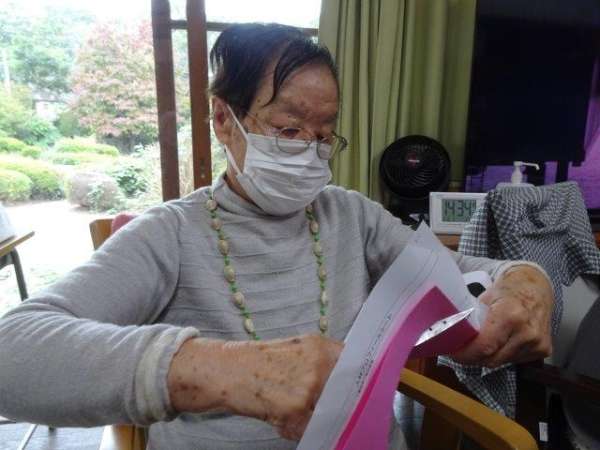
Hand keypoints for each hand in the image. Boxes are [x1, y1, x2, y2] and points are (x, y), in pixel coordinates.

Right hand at [167, 334, 342, 440]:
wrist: (227, 370)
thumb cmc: (258, 360)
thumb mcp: (295, 349)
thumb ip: (322, 361)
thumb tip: (348, 380)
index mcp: (320, 347)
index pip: (356, 366)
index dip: (358, 381)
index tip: (358, 391)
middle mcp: (318, 365)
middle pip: (346, 394)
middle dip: (337, 404)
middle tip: (318, 407)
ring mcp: (308, 388)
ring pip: (328, 413)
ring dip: (314, 417)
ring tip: (292, 409)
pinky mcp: (295, 409)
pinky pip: (308, 428)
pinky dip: (295, 428)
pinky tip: (280, 416)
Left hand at [452, 265, 553, 367]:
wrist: (537, 287)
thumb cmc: (508, 290)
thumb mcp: (484, 298)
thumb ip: (473, 318)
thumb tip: (454, 335)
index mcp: (510, 316)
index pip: (484, 346)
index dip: (466, 354)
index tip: (453, 353)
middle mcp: (526, 332)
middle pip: (492, 359)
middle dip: (473, 358)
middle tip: (461, 352)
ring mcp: (538, 343)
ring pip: (502, 362)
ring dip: (489, 357)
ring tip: (481, 344)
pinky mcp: (544, 350)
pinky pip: (515, 360)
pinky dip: (503, 354)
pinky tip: (500, 342)